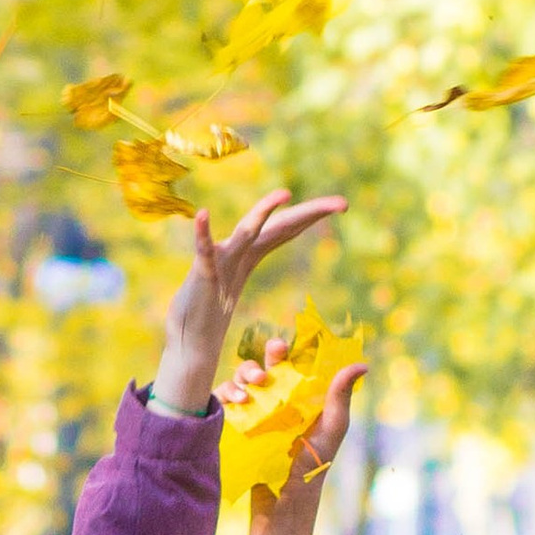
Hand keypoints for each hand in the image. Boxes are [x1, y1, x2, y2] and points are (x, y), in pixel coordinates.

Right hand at [150, 184, 347, 417]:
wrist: (190, 340)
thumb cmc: (209, 313)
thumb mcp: (235, 279)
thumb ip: (248, 259)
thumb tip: (269, 254)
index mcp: (252, 254)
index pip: (287, 228)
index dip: (313, 214)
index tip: (343, 204)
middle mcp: (240, 251)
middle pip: (280, 225)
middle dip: (310, 212)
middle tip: (343, 202)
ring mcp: (222, 260)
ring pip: (247, 231)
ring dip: (263, 212)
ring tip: (285, 194)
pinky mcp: (203, 274)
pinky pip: (205, 252)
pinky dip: (203, 234)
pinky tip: (203, 215)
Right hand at [241, 343, 368, 534]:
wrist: (285, 499)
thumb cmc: (313, 464)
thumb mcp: (331, 428)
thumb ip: (341, 395)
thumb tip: (362, 364)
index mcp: (295, 397)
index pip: (285, 365)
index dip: (279, 352)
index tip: (280, 348)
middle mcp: (271, 402)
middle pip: (257, 370)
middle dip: (256, 364)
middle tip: (262, 373)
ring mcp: (250, 414)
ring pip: (237, 383)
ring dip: (239, 378)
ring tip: (248, 392)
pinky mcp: (232, 428)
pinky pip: (221, 403)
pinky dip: (224, 396)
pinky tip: (235, 402)